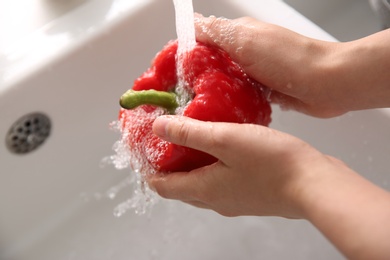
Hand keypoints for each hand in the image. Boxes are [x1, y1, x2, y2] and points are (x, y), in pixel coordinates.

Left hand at [147, 115, 389, 258]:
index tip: (143, 150)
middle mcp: (216, 200)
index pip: (162, 186)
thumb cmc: (272, 163)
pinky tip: (224, 145)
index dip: (148, 169)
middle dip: (169, 166)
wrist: (316, 184)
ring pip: (202, 183)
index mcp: (204, 190)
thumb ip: (189, 133)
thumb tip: (158, 127)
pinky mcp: (252, 193)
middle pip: (181, 186)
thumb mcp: (224, 139)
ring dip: (192, 164)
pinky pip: (222, 180)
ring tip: (192, 138)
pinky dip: (213, 165)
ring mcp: (235, 199)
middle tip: (165, 141)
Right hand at [195, 15, 389, 116]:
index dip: (183, 52)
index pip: (202, 38)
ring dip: (212, 91)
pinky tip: (220, 113)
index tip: (167, 70)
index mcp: (239, 34)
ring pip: (223, 81)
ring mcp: (254, 72)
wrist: (327, 84)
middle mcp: (245, 51)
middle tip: (179, 95)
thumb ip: (216, 32)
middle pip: (210, 62)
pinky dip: (229, 102)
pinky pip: (239, 96)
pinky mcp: (263, 90)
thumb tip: (191, 22)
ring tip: (195, 107)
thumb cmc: (289, 60)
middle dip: (194, 76)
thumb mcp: (245, 40)